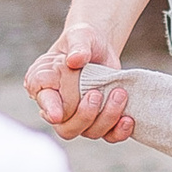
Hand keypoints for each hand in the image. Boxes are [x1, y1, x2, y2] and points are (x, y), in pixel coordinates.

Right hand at [25, 26, 135, 142]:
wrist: (100, 49)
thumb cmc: (83, 41)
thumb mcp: (80, 36)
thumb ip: (77, 46)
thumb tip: (76, 59)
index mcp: (44, 86)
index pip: (44, 102)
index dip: (50, 109)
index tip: (57, 114)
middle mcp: (59, 107)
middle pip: (67, 128)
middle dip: (85, 115)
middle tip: (96, 94)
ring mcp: (80, 117)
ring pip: (90, 133)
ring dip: (107, 117)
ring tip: (119, 94)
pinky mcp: (100, 121)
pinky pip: (108, 136)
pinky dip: (119, 131)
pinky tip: (128, 119)